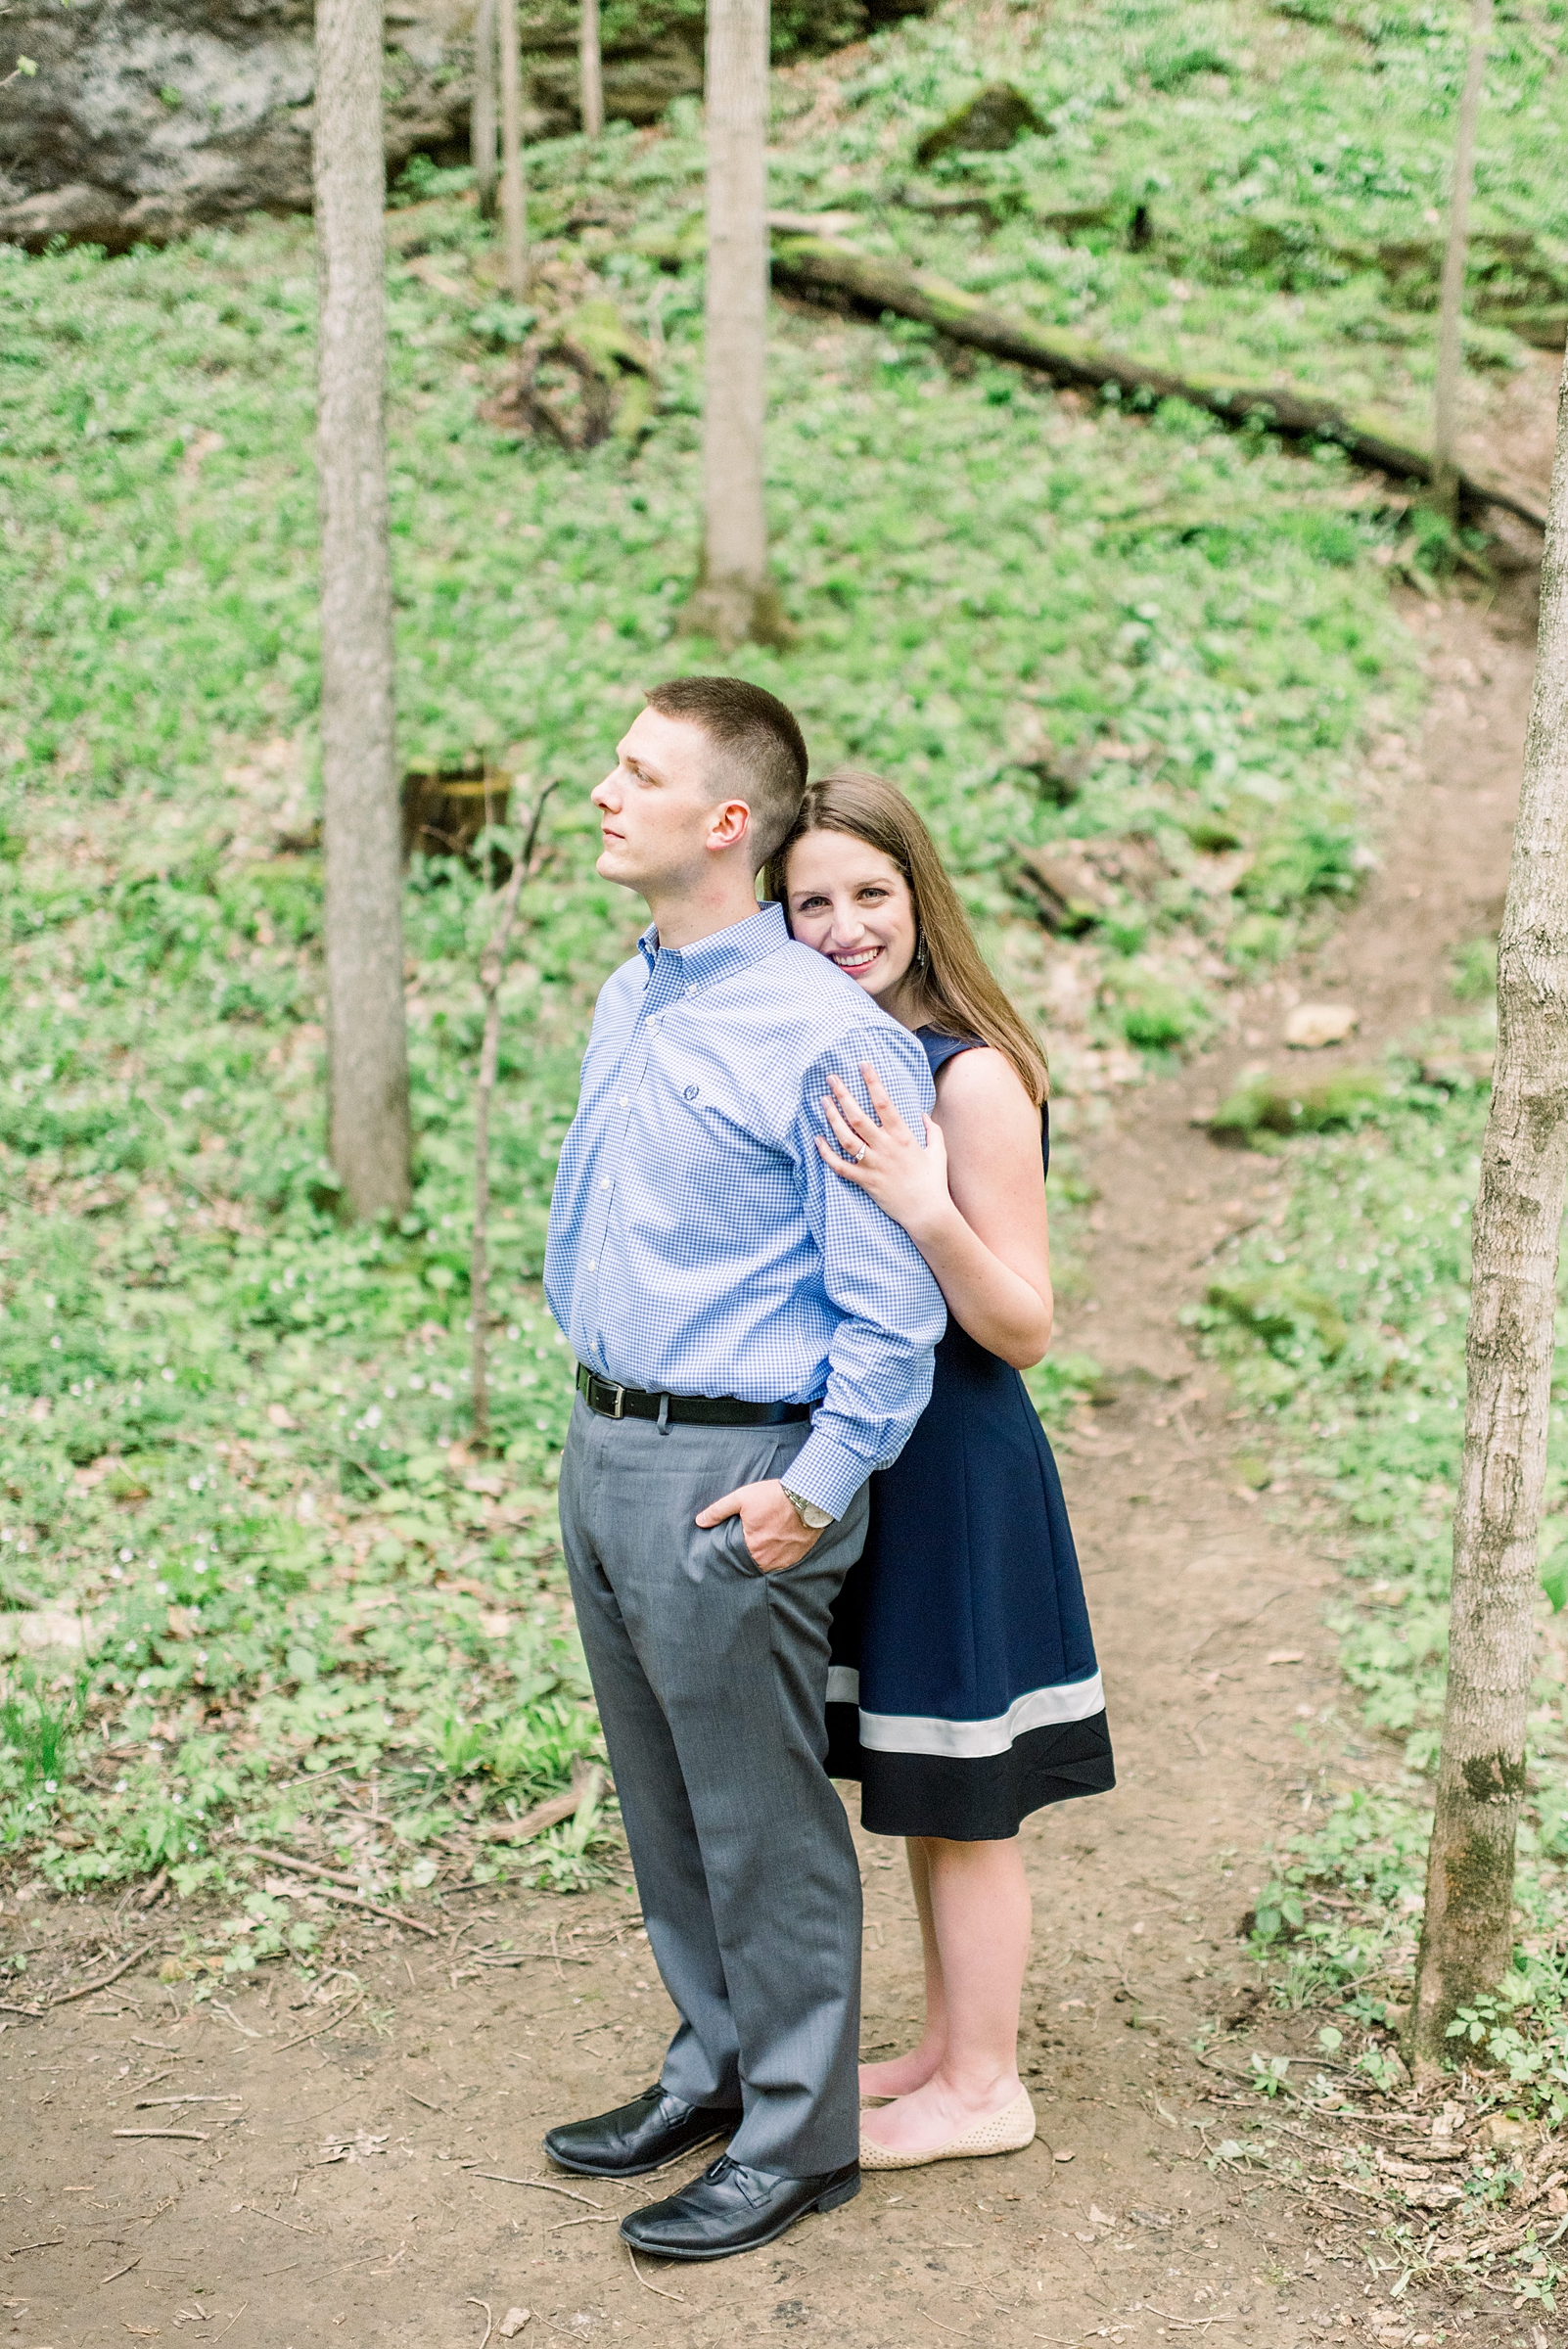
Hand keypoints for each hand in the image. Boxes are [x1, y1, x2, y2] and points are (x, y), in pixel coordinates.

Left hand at [694, 1478, 822, 1571]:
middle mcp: (766, 1559)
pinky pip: (782, 1563)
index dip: (732, 1552)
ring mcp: (783, 1561)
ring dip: (762, 1557)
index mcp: (751, 1547)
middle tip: (748, 1543)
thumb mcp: (742, 1498)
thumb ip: (718, 1511)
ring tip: (762, 1544)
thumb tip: (700, 1521)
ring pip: (766, 1564)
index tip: (731, 1546)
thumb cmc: (774, 1497)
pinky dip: (777, 1556)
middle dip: (747, 1555)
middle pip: (750, 1562)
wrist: (809, 1498)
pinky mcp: (796, 1558)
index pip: (734, 1557)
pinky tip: (776, 1545)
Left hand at [817, 1063, 952, 1242]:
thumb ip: (932, 1131)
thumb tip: (924, 1115)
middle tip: (831, 1078)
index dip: (872, 1082)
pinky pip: (840, 1167)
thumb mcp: (938, 1152)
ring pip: (846, 1138)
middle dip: (843, 1094)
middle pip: (858, 1116)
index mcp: (903, 1137)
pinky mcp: (865, 1182)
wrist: (927, 1213)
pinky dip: (827, 1154)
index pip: (884, 1102)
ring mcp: (873, 1165)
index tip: (862, 1065)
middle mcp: (885, 1148)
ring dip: (832, 1118)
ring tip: (822, 1102)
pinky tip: (817, 1140)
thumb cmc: (934, 1182)